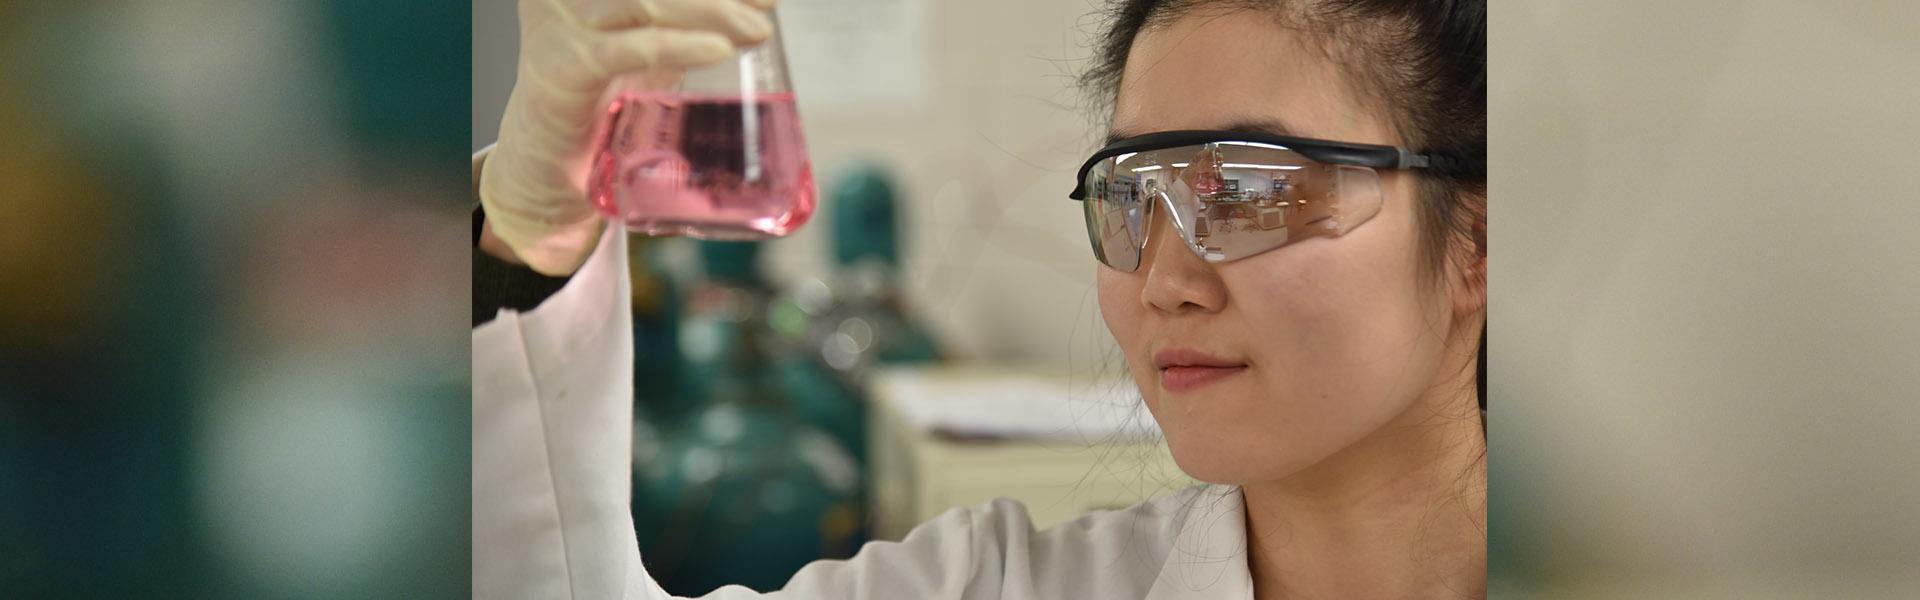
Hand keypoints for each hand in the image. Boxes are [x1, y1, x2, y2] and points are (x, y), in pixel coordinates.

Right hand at [480, 0, 776, 274]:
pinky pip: (628, 49)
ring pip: (647, 3)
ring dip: (712, 12)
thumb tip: (758, 7)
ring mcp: (560, 23)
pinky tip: (718, 48)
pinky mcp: (565, 67)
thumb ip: (687, 17)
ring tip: (756, 30)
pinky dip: (677, 46)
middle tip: (767, 5)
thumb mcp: (648, 40)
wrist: (549, 156)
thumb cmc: (605, 87)